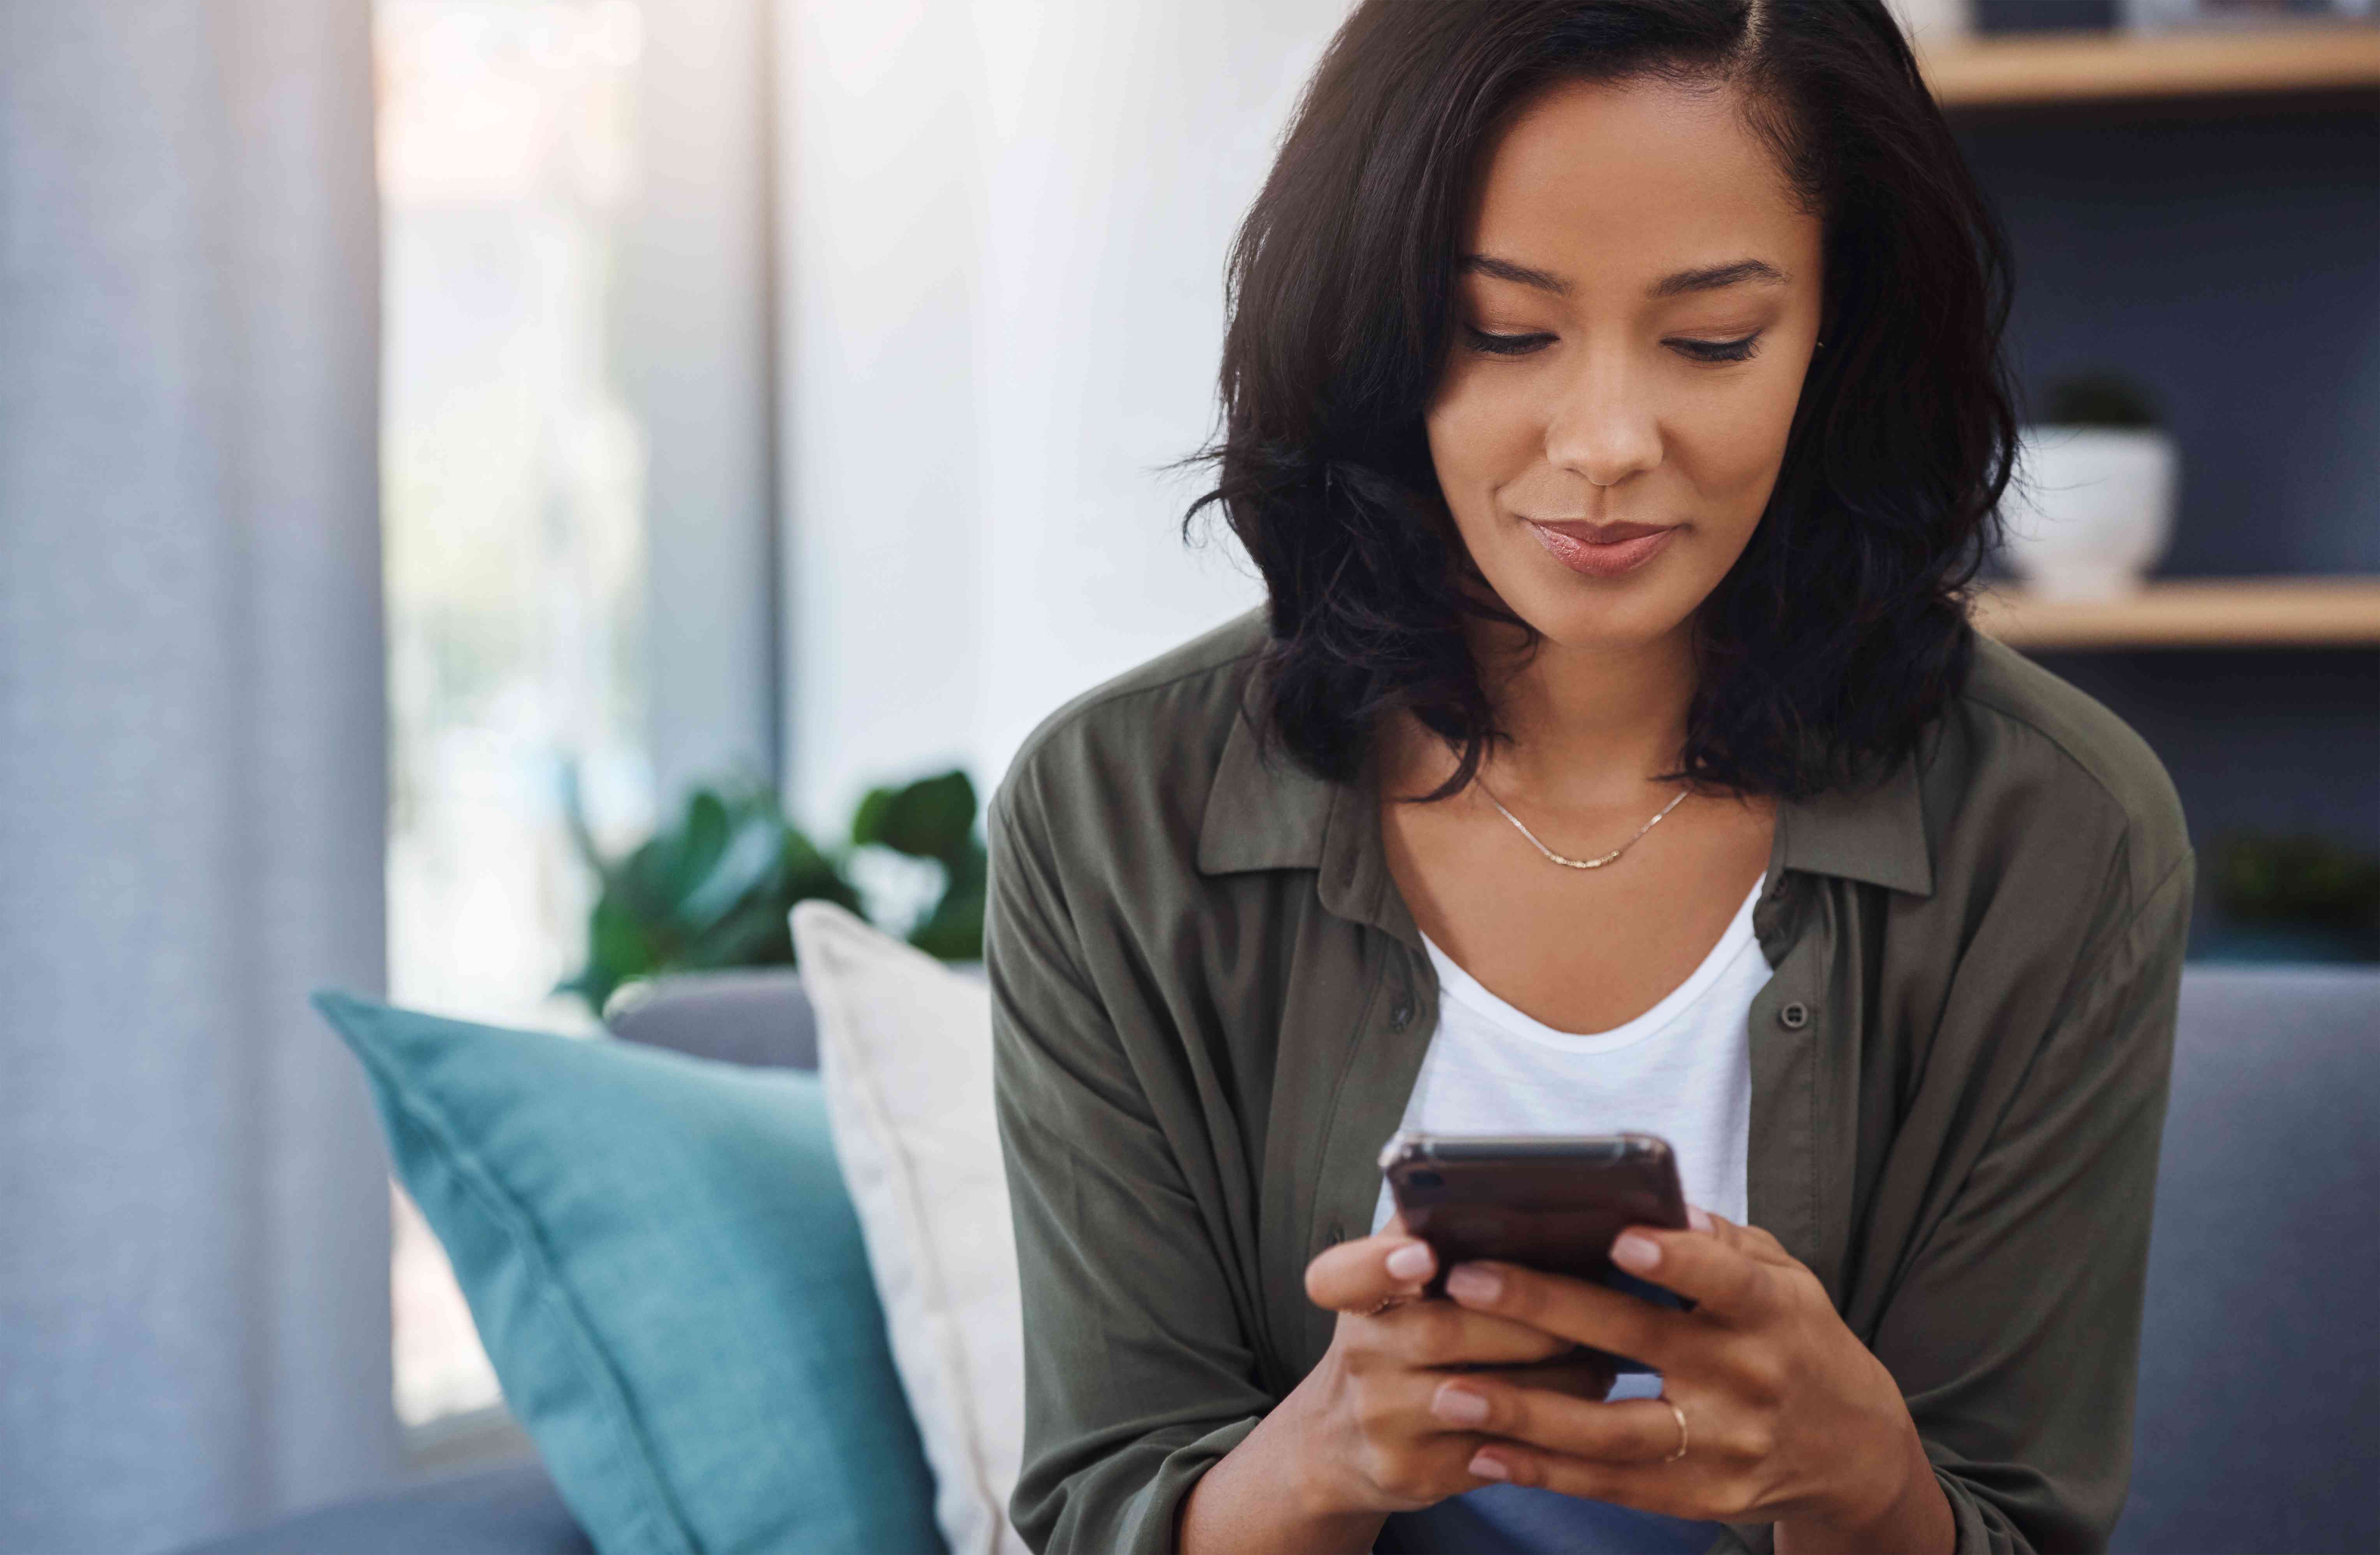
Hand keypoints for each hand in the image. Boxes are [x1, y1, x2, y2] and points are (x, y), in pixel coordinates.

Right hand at [1290, 1225, 1618, 1514]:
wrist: (1340, 1442)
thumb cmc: (1398, 1341)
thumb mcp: (1398, 1290)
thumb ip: (1439, 1238)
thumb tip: (1529, 1191)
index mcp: (1358, 1297)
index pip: (1341, 1275)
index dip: (1380, 1264)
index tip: (1424, 1256)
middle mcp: (1359, 1355)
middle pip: (1443, 1332)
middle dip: (1524, 1324)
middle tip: (1584, 1318)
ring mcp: (1381, 1419)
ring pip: (1482, 1399)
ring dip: (1554, 1381)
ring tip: (1602, 1361)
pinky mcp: (1412, 1472)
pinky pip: (1497, 1453)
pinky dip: (1549, 1433)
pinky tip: (1582, 1416)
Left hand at [1429, 1211, 1952, 1553]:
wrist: (1853, 1450)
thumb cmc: (1796, 1338)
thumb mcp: (1784, 1278)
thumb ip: (1721, 1243)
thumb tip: (1659, 1202)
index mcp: (1770, 1313)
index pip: (1725, 1281)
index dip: (1677, 1261)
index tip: (1620, 1237)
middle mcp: (1747, 1380)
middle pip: (1639, 1344)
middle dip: (1546, 1311)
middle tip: (1467, 1282)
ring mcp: (1723, 1446)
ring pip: (1612, 1432)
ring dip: (1525, 1412)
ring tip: (1449, 1391)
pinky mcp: (1700, 1498)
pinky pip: (1612, 1486)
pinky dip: (1545, 1473)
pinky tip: (1483, 1454)